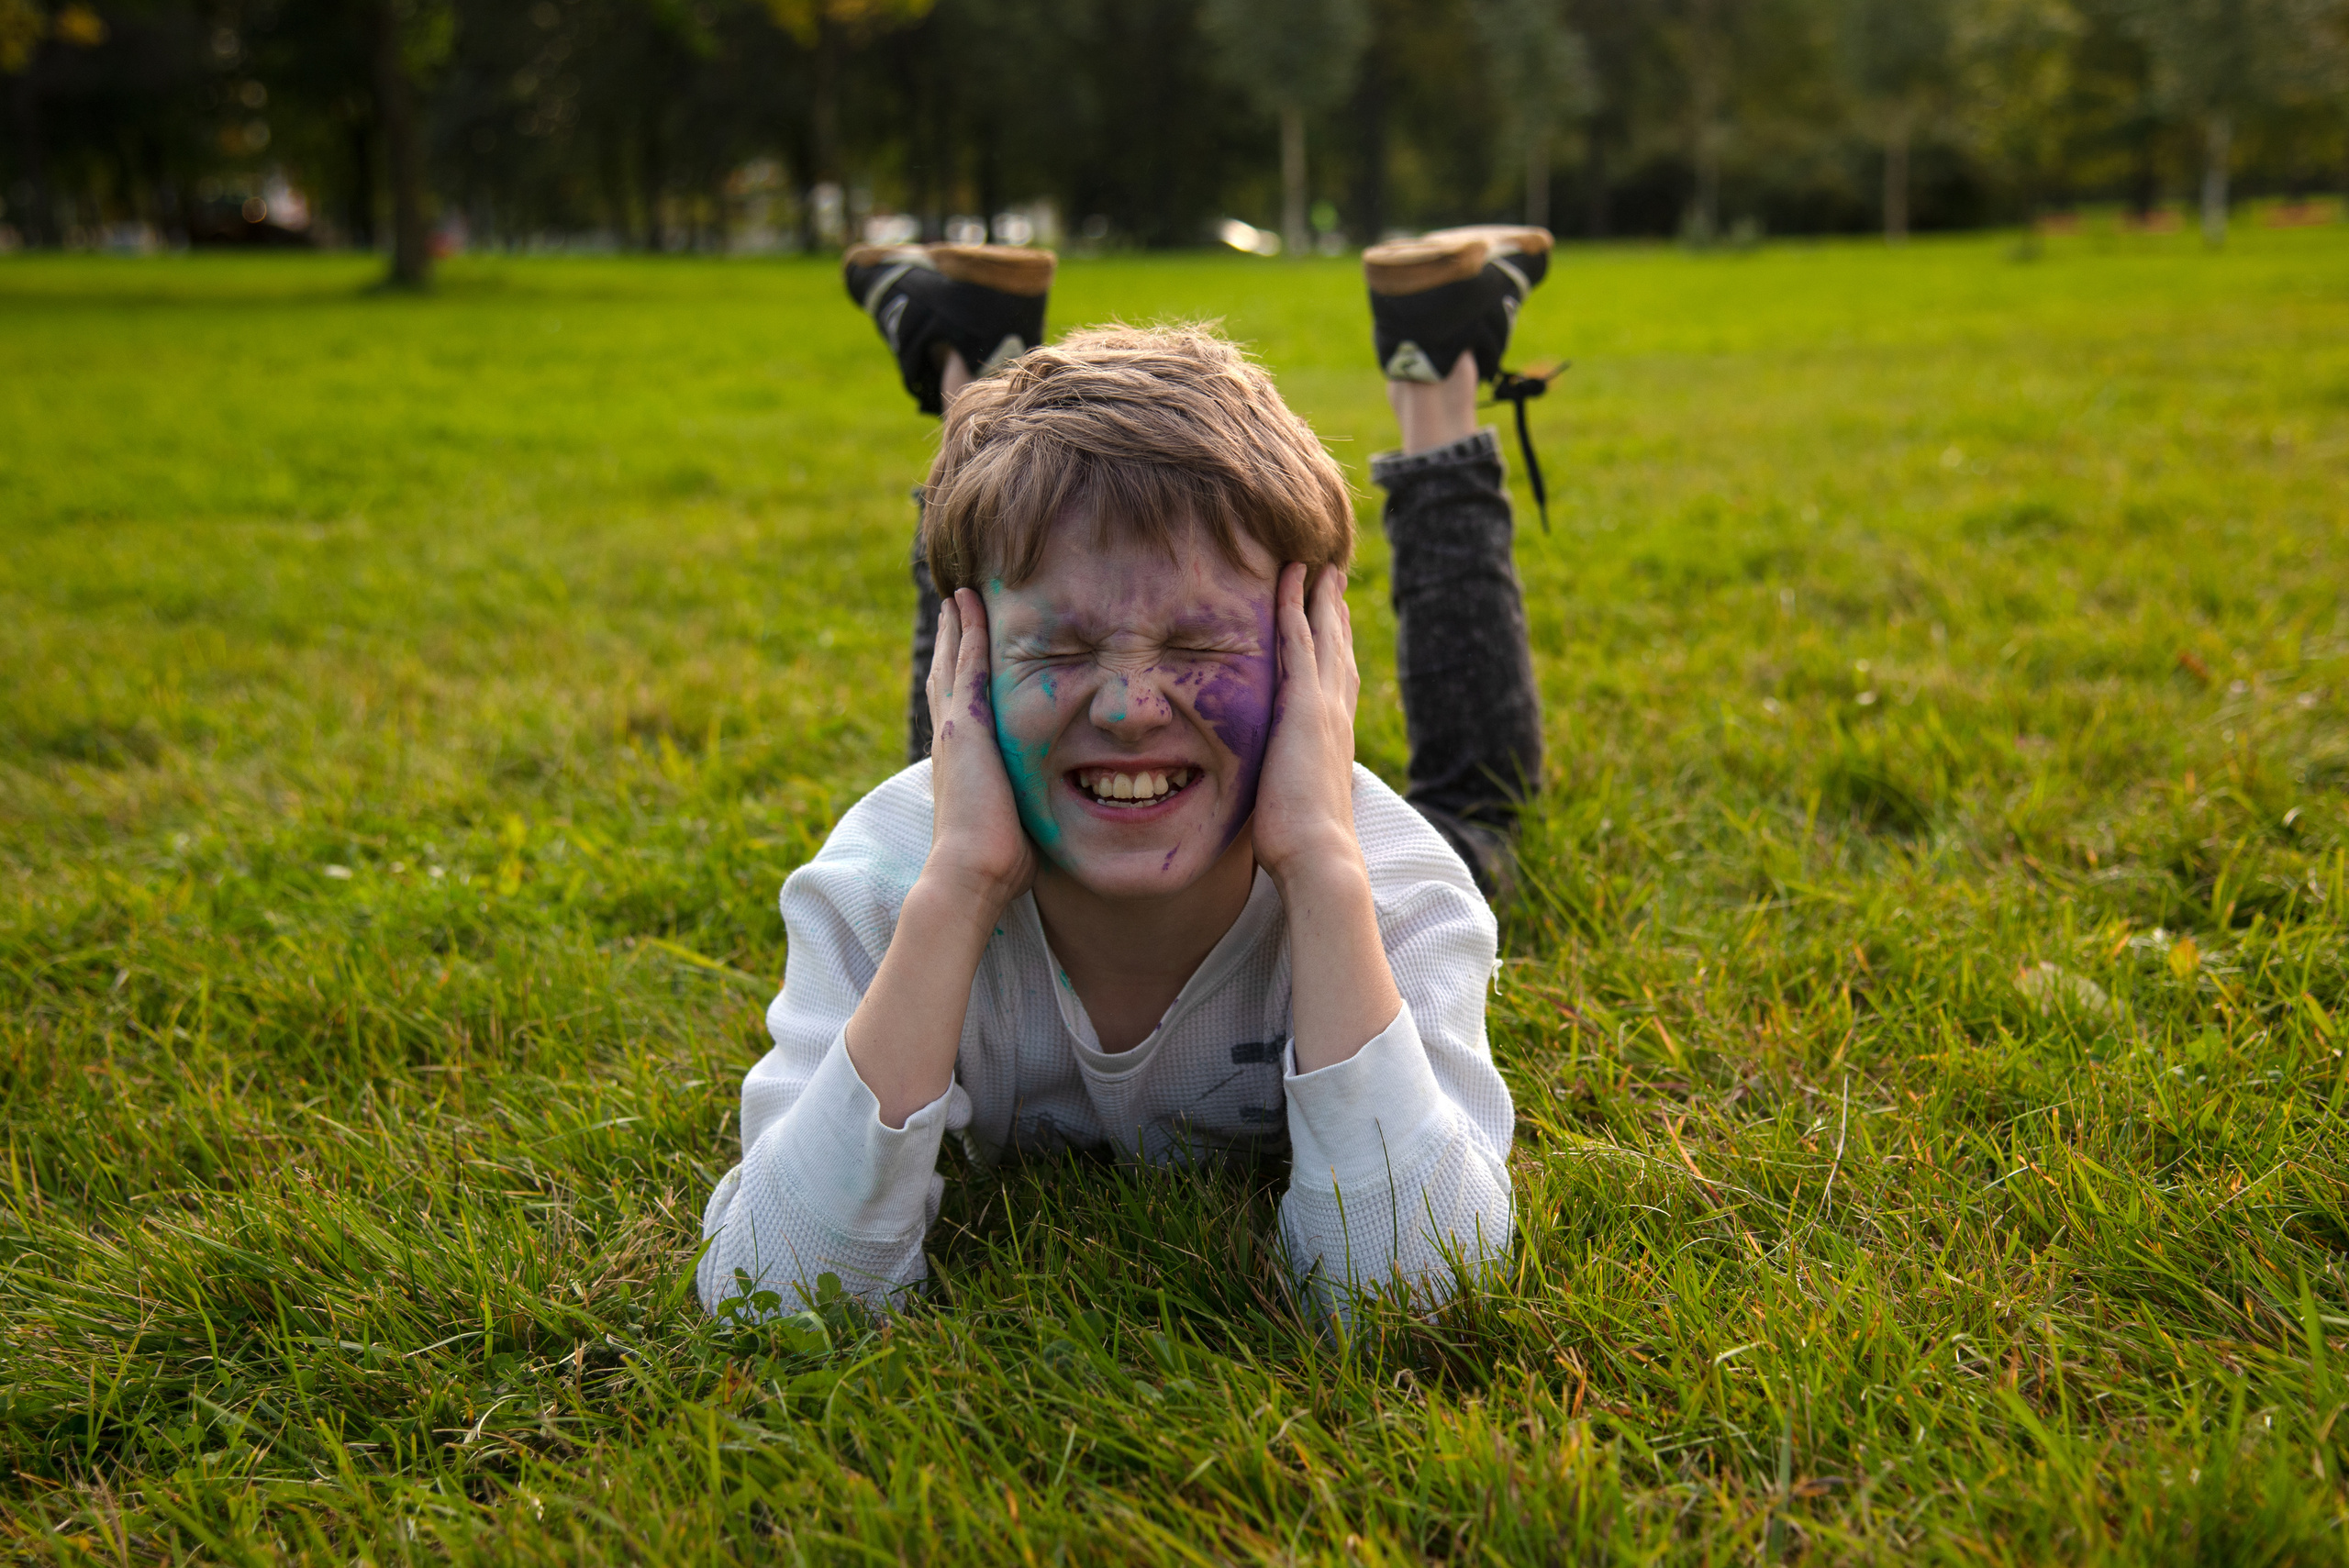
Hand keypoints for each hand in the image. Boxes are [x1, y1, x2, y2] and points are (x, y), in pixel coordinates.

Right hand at [923, 587, 1035, 911]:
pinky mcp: (965, 724)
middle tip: (953, 609)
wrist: (970, 873)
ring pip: (953, 664)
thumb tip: (1053, 819)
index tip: (964, 658)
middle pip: (947, 679)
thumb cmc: (997, 866)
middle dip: (951, 644)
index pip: (961, 713)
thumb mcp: (1014, 827)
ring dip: (956, 627)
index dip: (961, 683)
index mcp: (961, 766)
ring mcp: (955, 729)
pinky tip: (966, 601)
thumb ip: (1026, 810)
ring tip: (958, 595)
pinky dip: (965, 631)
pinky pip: (965, 664)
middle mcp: (951, 742)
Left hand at [1251, 562, 1363, 891]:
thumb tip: (1273, 800)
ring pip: (1322, 637)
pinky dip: (1293, 606)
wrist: (1320, 856)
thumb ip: (1286, 790)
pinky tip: (1289, 580)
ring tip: (1315, 566)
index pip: (1335, 684)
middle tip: (1332, 580)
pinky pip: (1297, 642)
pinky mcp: (1304, 707)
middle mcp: (1336, 717)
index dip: (1334, 651)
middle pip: (1337, 651)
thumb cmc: (1303, 849)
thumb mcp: (1295, 808)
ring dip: (1318, 599)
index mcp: (1333, 741)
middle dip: (1334, 614)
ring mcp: (1323, 708)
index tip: (1333, 625)